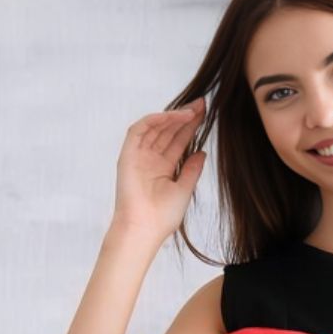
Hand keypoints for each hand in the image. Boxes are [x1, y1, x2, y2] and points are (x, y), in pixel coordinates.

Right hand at [110, 97, 206, 242]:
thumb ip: (192, 169)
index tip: (205, 115)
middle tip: (201, 105)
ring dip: (172, 116)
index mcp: (162, 169)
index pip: (178, 142)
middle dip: (184, 117)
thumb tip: (202, 152)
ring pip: (154, 128)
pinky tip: (172, 116)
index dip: (190, 127)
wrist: (144, 228)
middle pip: (167, 131)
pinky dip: (154, 120)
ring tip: (191, 110)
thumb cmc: (162, 216)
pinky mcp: (127, 155)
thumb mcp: (184, 189)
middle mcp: (150, 160)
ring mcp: (138, 157)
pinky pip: (138, 131)